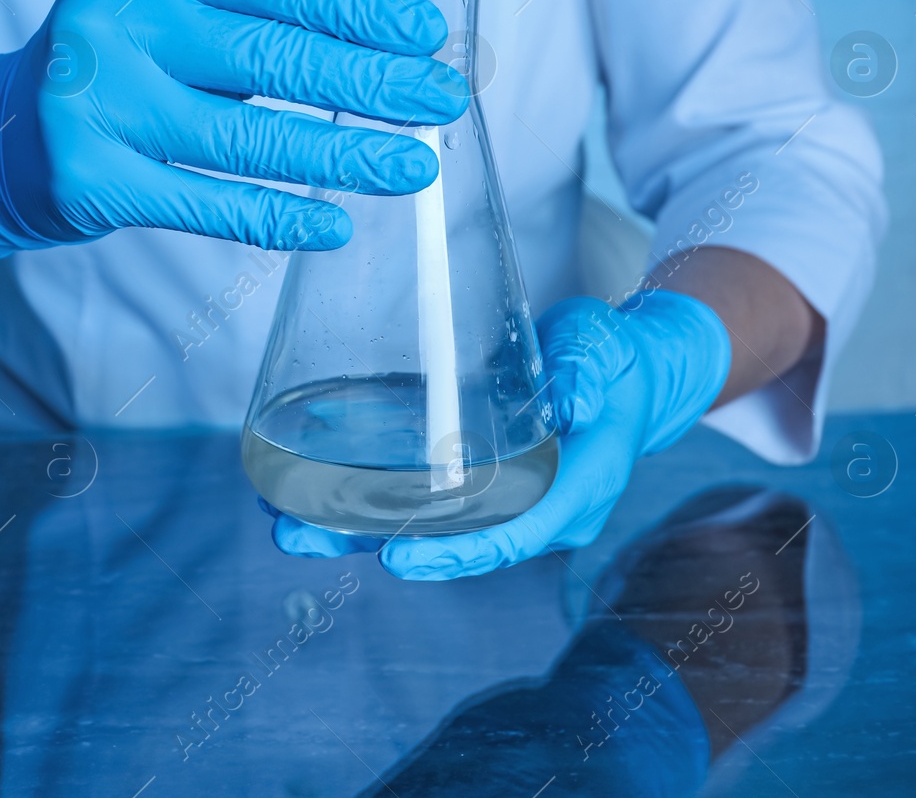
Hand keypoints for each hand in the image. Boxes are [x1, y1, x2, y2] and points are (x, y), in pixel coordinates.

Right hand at [0, 0, 468, 279]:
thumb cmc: (111, 68)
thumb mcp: (165, 10)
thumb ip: (251, 16)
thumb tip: (386, 47)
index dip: (358, 13)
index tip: (425, 39)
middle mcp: (113, 22)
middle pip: (271, 58)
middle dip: (372, 84)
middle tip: (443, 102)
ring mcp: (96, 104)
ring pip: (249, 138)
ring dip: (344, 156)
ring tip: (413, 167)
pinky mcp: (90, 180)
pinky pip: (207, 203)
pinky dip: (278, 217)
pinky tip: (335, 225)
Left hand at [270, 290, 731, 578]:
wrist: (630, 374)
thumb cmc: (618, 364)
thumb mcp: (604, 357)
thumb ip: (583, 375)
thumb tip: (566, 388)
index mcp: (571, 495)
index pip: (509, 538)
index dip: (453, 553)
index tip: (397, 557)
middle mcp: (533, 512)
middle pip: (449, 545)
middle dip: (372, 544)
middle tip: (299, 535)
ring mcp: (503, 502)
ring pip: (425, 530)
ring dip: (354, 529)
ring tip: (285, 521)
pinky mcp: (479, 482)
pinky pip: (422, 503)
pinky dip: (368, 500)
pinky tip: (315, 488)